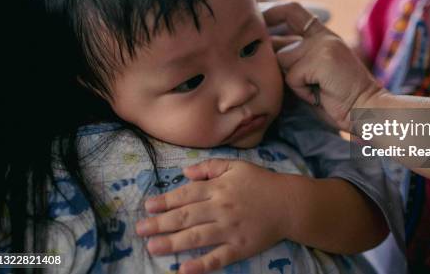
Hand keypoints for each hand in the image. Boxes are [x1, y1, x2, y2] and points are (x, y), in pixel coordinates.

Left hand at [135, 159, 287, 273]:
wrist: (289, 203)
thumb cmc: (261, 182)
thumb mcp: (236, 166)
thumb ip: (210, 167)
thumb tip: (186, 172)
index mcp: (219, 188)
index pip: (186, 195)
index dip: (165, 201)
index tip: (148, 207)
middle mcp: (220, 208)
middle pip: (185, 216)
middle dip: (160, 223)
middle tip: (140, 230)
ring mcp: (229, 230)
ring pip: (196, 237)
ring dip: (173, 243)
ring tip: (153, 247)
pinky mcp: (239, 248)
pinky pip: (217, 258)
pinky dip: (201, 265)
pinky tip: (184, 270)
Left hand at [263, 2, 383, 130]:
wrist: (367, 111)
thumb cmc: (338, 99)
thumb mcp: (313, 74)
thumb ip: (293, 59)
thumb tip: (263, 49)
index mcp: (323, 36)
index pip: (293, 12)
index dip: (272, 11)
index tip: (257, 16)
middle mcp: (323, 36)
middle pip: (280, 45)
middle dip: (277, 65)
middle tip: (301, 83)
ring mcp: (322, 45)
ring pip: (283, 61)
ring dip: (294, 82)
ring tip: (317, 90)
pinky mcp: (321, 58)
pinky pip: (292, 76)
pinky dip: (302, 91)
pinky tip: (321, 95)